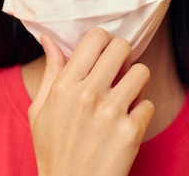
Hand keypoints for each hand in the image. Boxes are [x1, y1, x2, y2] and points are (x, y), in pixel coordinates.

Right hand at [28, 28, 154, 175]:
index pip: (95, 38)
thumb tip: (48, 38)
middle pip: (121, 47)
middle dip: (123, 56)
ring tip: (126, 96)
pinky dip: (141, 113)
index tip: (104, 54)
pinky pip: (149, 104)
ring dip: (137, 82)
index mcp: (64, 86)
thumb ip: (50, 71)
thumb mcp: (40, 110)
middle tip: (119, 71)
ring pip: (142, 71)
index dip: (104, 41)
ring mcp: (111, 113)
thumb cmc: (53, 150)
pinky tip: (127, 123)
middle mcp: (87, 94)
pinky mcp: (130, 132)